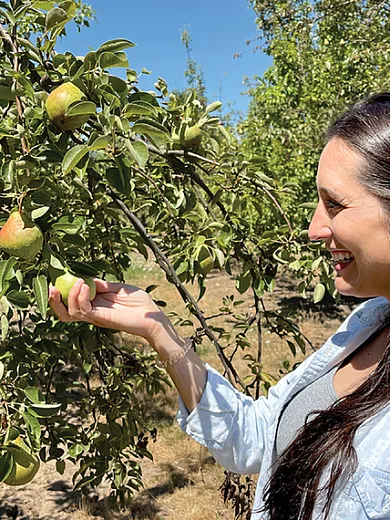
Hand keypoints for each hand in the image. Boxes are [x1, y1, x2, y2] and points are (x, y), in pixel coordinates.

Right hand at [48, 278, 171, 345]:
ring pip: (71, 312)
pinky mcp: (102, 319)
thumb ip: (103, 285)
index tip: (60, 278)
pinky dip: (81, 298)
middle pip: (65, 312)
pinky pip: (84, 310)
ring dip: (70, 296)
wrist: (152, 316)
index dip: (64, 292)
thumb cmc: (139, 302)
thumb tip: (87, 280)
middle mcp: (92, 312)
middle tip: (51, 288)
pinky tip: (86, 286)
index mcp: (95, 304)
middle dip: (54, 301)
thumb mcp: (119, 288)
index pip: (72, 301)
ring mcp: (96, 317)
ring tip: (79, 282)